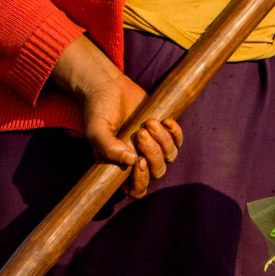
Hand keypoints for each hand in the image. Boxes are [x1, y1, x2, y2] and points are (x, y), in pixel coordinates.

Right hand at [50, 34, 183, 197]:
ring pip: (169, 157)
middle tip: (140, 132)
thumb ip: (108, 148)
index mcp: (120, 167)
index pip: (137, 190)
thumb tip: (131, 161)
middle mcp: (138, 160)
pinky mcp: (163, 131)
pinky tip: (165, 120)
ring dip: (162, 140)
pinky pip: (178, 140)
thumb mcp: (96, 130)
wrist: (108, 85)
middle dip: (152, 154)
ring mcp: (153, 146)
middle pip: (156, 172)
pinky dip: (174, 131)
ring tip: (148, 121)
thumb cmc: (98, 110)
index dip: (141, 181)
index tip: (138, 161)